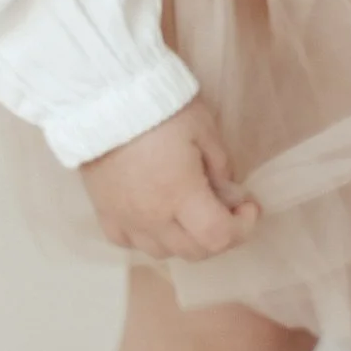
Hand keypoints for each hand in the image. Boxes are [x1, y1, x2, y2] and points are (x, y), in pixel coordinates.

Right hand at [78, 98, 263, 261]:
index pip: (219, 236)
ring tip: (191, 214)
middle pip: (194, 251)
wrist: (102, 97)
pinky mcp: (103, 212)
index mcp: (180, 194)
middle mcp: (153, 216)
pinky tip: (154, 219)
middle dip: (219, 235)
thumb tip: (229, 193)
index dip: (243, 228)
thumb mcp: (203, 127)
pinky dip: (147, 238)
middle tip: (227, 209)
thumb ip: (221, 166)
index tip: (249, 206)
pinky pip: (128, 242)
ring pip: (162, 252)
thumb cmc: (159, 107)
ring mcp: (125, 218)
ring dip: (185, 240)